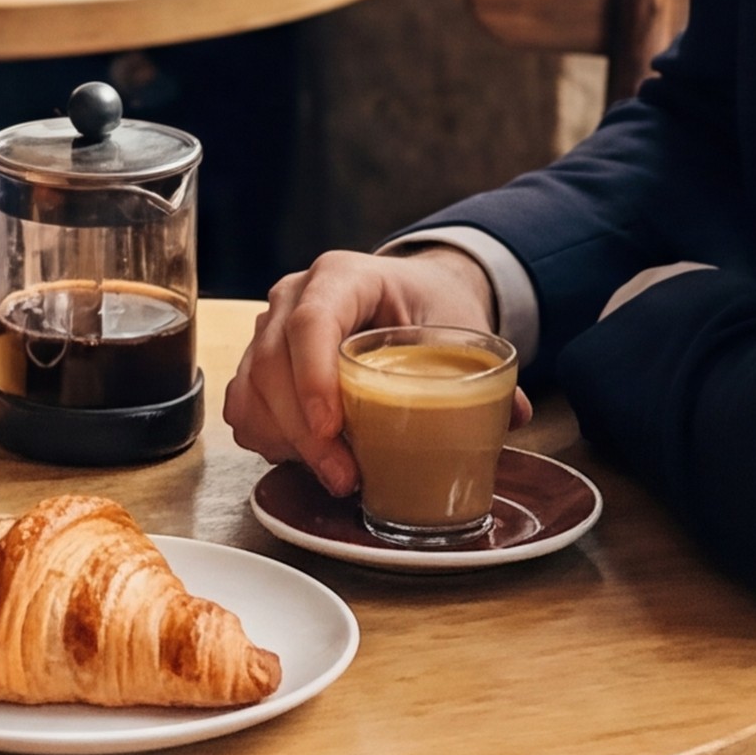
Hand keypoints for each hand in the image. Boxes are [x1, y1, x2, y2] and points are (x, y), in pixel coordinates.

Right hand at [227, 245, 499, 498]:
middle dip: (305, 433)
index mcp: (343, 276)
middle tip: (346, 477)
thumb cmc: (427, 309)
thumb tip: (512, 415)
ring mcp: (268, 329)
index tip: (334, 428)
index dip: (314, 377)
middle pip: (273, 364)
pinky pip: (242, 408)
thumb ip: (485, 371)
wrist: (407, 299)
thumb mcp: (460, 328)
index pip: (311, 320)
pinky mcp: (256, 364)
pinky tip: (306, 458)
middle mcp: (293, 297)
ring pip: (251, 391)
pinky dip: (268, 441)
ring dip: (287, 444)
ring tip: (336, 474)